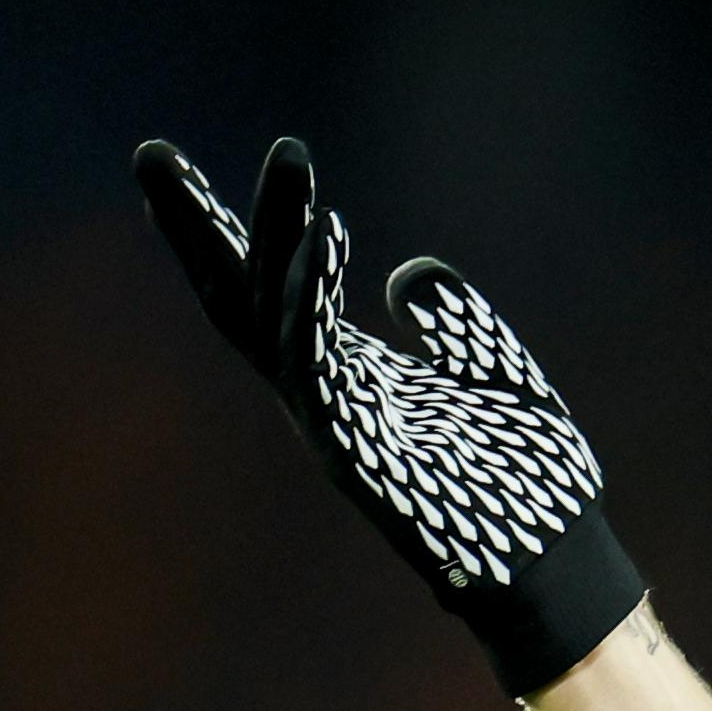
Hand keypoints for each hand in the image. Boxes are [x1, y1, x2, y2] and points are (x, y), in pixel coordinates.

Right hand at [134, 135, 644, 694]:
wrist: (560, 558)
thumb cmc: (529, 476)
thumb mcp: (490, 370)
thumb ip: (451, 319)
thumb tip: (408, 273)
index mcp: (346, 373)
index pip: (266, 291)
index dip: (221, 234)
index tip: (169, 169)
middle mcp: (323, 395)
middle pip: (239, 298)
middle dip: (196, 228)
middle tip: (151, 152)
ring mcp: (331, 423)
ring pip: (277, 317)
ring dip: (279, 237)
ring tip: (290, 162)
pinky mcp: (355, 450)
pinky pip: (321, 360)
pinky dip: (315, 296)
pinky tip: (325, 234)